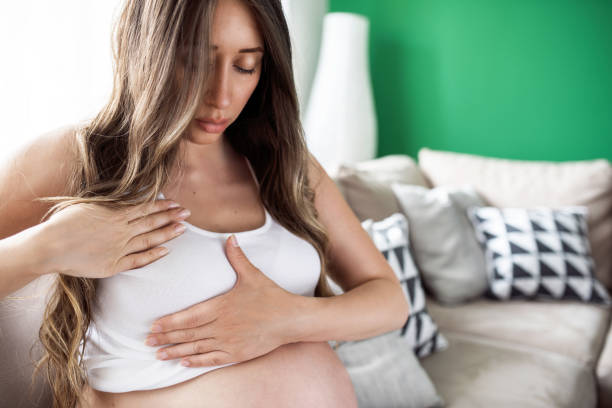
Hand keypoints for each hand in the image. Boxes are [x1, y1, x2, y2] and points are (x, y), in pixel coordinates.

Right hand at [42, 198, 190, 277]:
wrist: (50, 246)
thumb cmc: (64, 223)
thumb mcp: (88, 204)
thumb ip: (109, 202)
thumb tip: (124, 195)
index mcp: (115, 213)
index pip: (146, 208)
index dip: (163, 206)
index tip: (176, 204)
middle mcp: (121, 230)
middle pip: (152, 222)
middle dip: (172, 217)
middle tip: (188, 214)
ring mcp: (119, 248)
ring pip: (150, 239)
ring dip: (168, 234)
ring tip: (183, 229)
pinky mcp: (114, 265)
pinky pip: (139, 260)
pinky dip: (153, 255)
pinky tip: (166, 251)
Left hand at [144, 234, 298, 367]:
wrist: (291, 319)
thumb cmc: (271, 296)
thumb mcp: (252, 274)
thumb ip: (237, 257)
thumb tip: (230, 238)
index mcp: (222, 306)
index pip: (189, 316)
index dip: (169, 322)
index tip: (154, 325)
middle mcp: (222, 325)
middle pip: (188, 334)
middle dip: (166, 337)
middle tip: (147, 341)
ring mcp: (229, 341)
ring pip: (196, 348)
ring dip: (176, 351)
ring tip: (159, 354)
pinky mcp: (237, 353)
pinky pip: (212, 359)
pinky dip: (196, 361)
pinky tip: (183, 362)